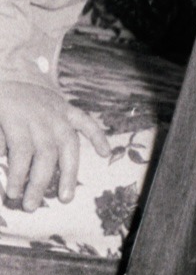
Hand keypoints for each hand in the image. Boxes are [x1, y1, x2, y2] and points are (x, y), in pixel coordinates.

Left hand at [0, 82, 110, 209]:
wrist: (9, 69)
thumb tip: (4, 160)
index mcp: (17, 117)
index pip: (21, 151)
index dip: (18, 174)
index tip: (12, 194)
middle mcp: (41, 117)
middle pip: (46, 154)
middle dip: (39, 183)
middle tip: (31, 206)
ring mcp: (58, 113)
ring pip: (68, 146)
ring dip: (69, 173)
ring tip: (65, 197)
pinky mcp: (68, 109)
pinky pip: (86, 122)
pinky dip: (97, 136)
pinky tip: (106, 153)